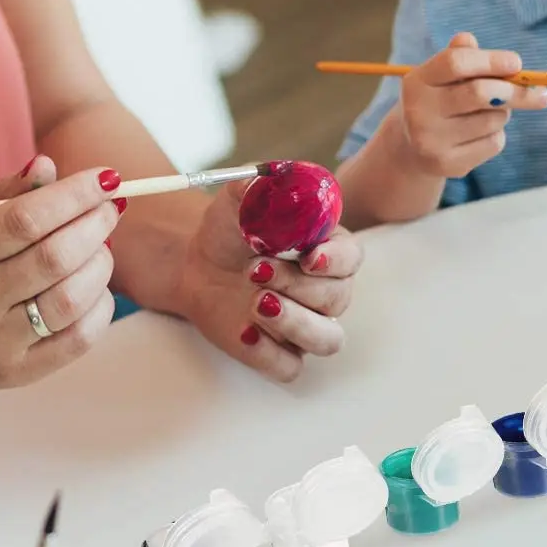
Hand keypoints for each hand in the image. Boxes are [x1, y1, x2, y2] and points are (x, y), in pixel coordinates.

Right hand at [0, 156, 120, 398]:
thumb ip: (4, 195)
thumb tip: (47, 165)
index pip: (23, 220)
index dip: (72, 195)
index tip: (105, 177)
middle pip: (52, 258)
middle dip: (94, 225)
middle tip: (110, 208)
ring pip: (70, 299)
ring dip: (100, 264)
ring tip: (101, 246)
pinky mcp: (20, 373)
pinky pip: (78, 339)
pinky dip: (100, 304)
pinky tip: (95, 285)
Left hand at [176, 178, 363, 384]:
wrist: (195, 262)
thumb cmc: (229, 228)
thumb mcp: (237, 199)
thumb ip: (257, 186)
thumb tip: (272, 178)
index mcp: (324, 248)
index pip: (352, 257)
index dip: (337, 260)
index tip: (310, 256)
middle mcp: (322, 289)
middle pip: (337, 298)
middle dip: (298, 286)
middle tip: (256, 269)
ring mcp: (303, 324)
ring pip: (328, 341)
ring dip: (297, 324)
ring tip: (257, 303)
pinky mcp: (278, 352)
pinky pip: (290, 367)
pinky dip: (270, 354)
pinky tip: (245, 332)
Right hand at [396, 32, 546, 178]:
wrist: (411, 148)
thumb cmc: (436, 101)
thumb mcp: (440, 76)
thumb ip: (458, 55)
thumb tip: (469, 39)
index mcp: (417, 82)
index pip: (456, 63)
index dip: (491, 60)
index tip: (517, 63)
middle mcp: (418, 111)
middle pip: (480, 93)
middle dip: (516, 92)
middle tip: (541, 93)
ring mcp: (432, 140)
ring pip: (492, 120)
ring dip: (503, 114)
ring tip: (489, 113)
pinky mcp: (448, 164)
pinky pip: (493, 143)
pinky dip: (497, 135)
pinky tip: (480, 135)